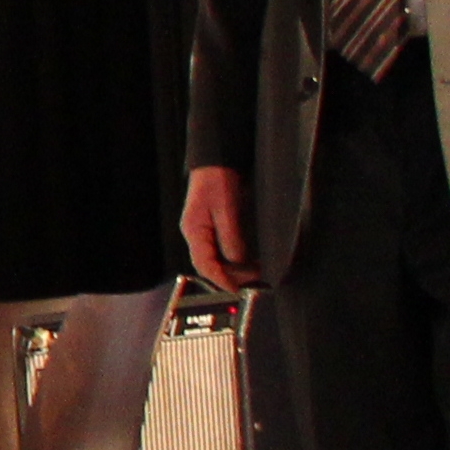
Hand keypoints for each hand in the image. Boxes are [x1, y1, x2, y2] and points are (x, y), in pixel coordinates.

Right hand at [179, 165, 260, 293]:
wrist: (216, 159)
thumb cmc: (218, 180)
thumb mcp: (228, 209)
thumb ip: (232, 237)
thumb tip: (238, 262)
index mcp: (194, 231)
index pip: (205, 265)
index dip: (221, 280)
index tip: (237, 291)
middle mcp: (196, 233)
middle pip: (209, 264)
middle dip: (230, 276)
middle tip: (254, 281)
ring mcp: (203, 229)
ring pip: (215, 258)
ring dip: (233, 267)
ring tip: (255, 271)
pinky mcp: (212, 224)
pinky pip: (220, 248)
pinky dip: (234, 257)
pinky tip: (248, 258)